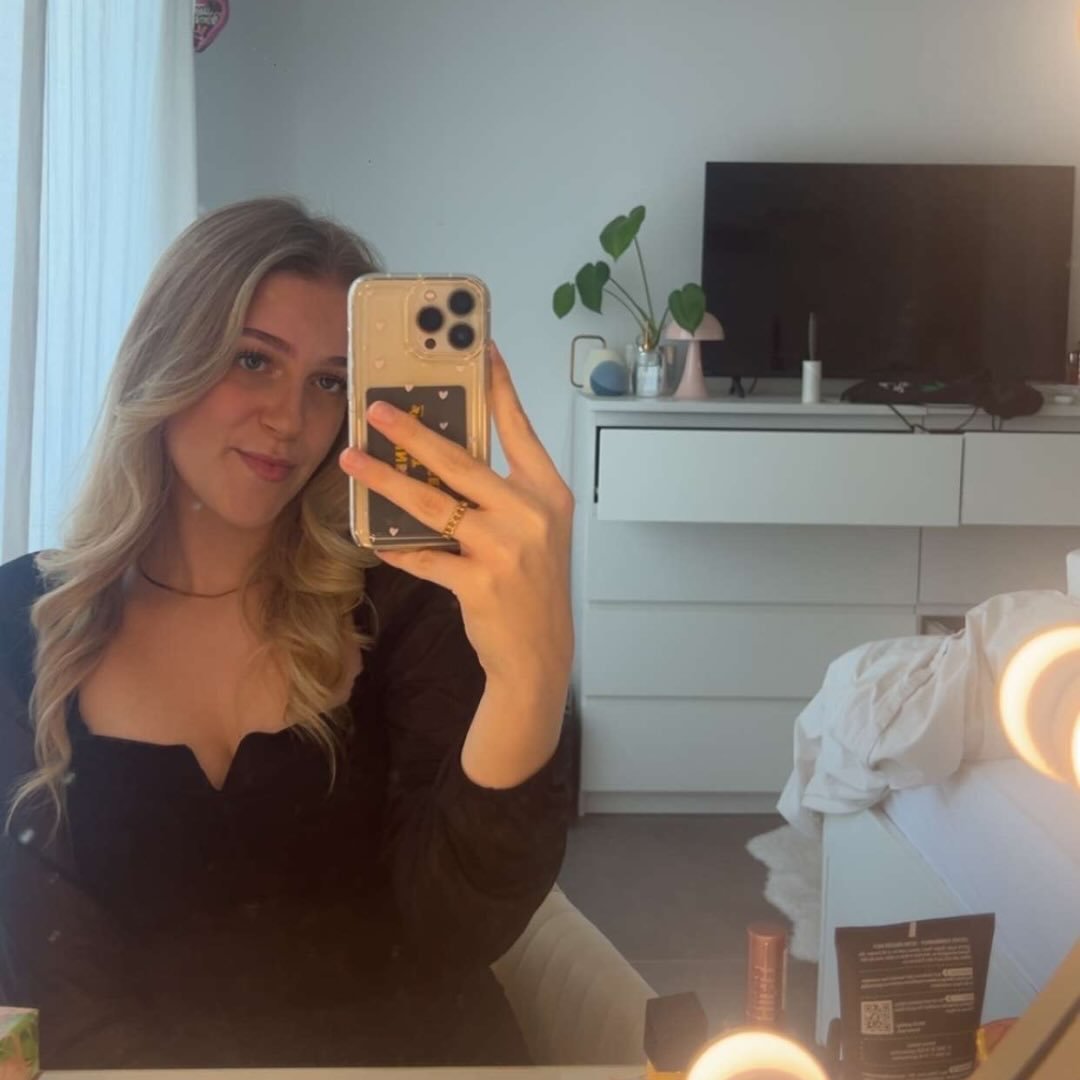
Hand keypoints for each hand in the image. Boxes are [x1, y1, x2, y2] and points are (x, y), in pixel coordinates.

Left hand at [338, 342, 573, 695]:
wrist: (541, 652)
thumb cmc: (533, 584)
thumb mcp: (534, 529)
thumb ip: (501, 492)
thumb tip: (443, 455)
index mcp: (547, 493)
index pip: (519, 428)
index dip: (498, 386)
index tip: (479, 349)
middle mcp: (529, 514)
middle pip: (460, 461)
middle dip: (411, 431)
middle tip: (375, 410)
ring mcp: (505, 549)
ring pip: (432, 504)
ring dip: (385, 480)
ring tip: (351, 460)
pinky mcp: (478, 582)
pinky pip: (423, 555)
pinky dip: (395, 546)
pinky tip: (372, 537)